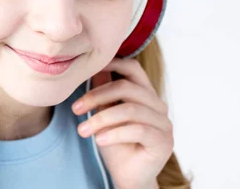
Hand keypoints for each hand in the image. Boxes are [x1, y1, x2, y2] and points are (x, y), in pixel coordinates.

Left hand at [71, 57, 173, 188]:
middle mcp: (158, 105)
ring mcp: (164, 123)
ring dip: (100, 119)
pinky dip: (114, 134)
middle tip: (75, 109)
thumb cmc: (115, 142)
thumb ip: (103, 91)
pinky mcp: (164, 141)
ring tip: (82, 130)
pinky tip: (99, 140)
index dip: (112, 63)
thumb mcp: (103, 112)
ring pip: (129, 110)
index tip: (87, 69)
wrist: (126, 176)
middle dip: (96, 96)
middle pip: (126, 88)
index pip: (133, 69)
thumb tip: (93, 66)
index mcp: (145, 94)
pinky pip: (138, 130)